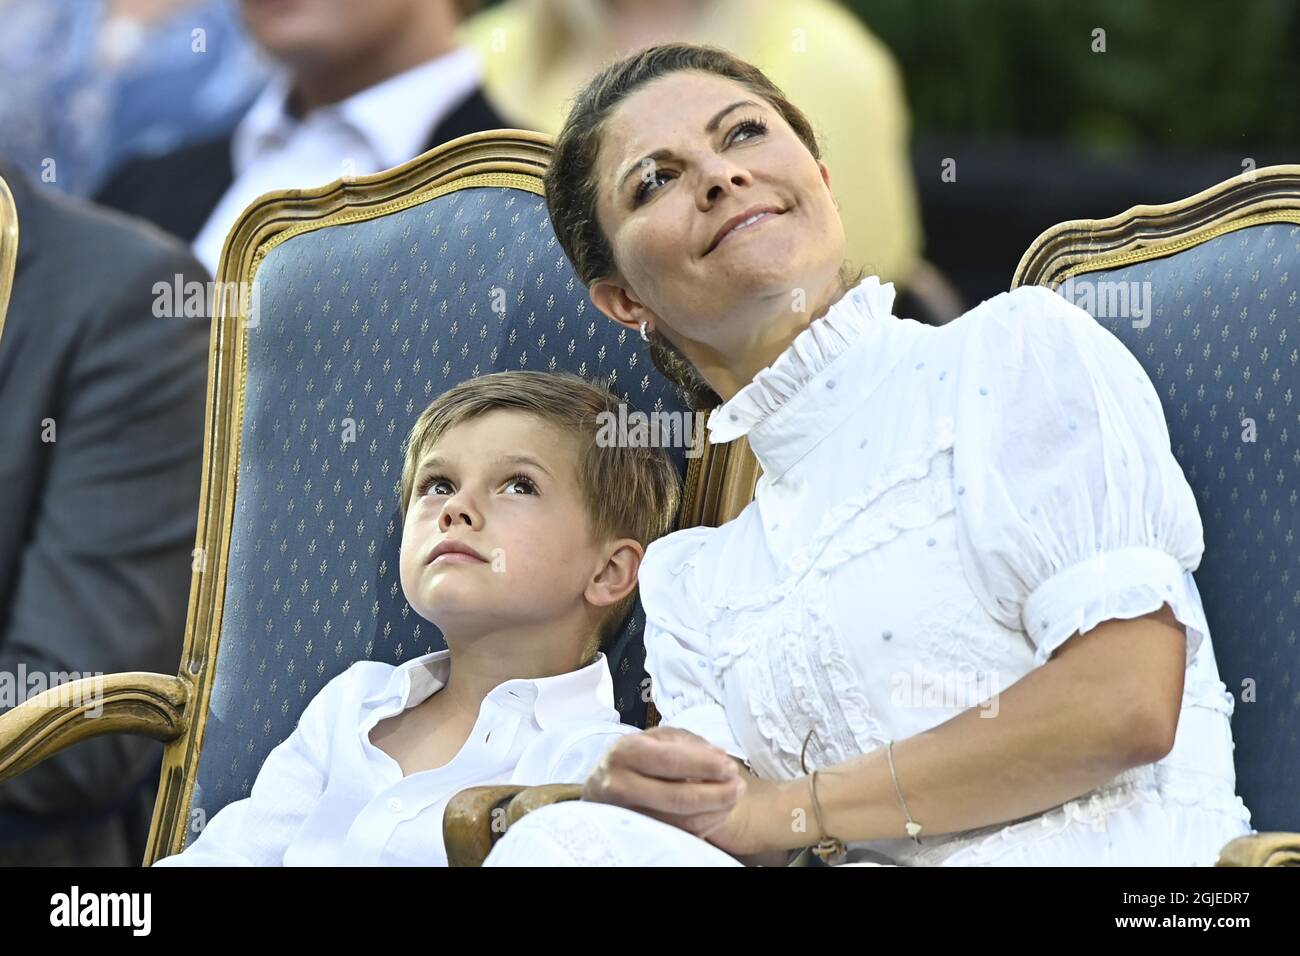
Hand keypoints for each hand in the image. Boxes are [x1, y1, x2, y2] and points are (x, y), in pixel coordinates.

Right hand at [583, 726, 749, 845]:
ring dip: (716, 812)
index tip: (729, 767)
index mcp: (625, 753)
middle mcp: (619, 785)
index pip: (672, 761)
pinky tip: (717, 811)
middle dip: (717, 793)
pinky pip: (679, 836)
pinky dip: (706, 824)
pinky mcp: (636, 836)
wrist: (604, 785)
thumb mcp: (656, 738)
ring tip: (733, 797)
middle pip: (677, 798)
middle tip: (739, 786)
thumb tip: (719, 756)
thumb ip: (687, 743)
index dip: (706, 766)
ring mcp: (626, 816)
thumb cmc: (637, 757)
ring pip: (681, 823)